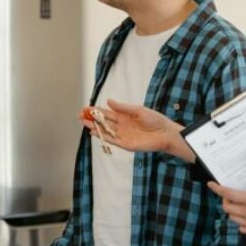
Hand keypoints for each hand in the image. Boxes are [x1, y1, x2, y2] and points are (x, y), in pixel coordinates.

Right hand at [79, 99, 193, 160]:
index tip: (85, 108)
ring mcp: (122, 135)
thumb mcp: (138, 110)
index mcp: (124, 116)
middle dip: (91, 118)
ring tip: (84, 122)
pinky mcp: (125, 144)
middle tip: (80, 115)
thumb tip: (108, 101)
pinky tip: (94, 132)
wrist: (165, 133)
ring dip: (94, 127)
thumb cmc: (154, 120)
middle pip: (103, 122)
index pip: (106, 112)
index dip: (96, 110)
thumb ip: (122, 108)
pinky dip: (102, 137)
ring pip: (105, 131)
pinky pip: (111, 140)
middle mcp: (121, 125)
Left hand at [212, 149, 245, 237]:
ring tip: (236, 204)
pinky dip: (240, 222)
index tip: (211, 185)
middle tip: (229, 194)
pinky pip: (242, 228)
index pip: (228, 194)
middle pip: (227, 207)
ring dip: (231, 211)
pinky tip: (245, 217)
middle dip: (225, 200)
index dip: (217, 189)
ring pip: (233, 218)